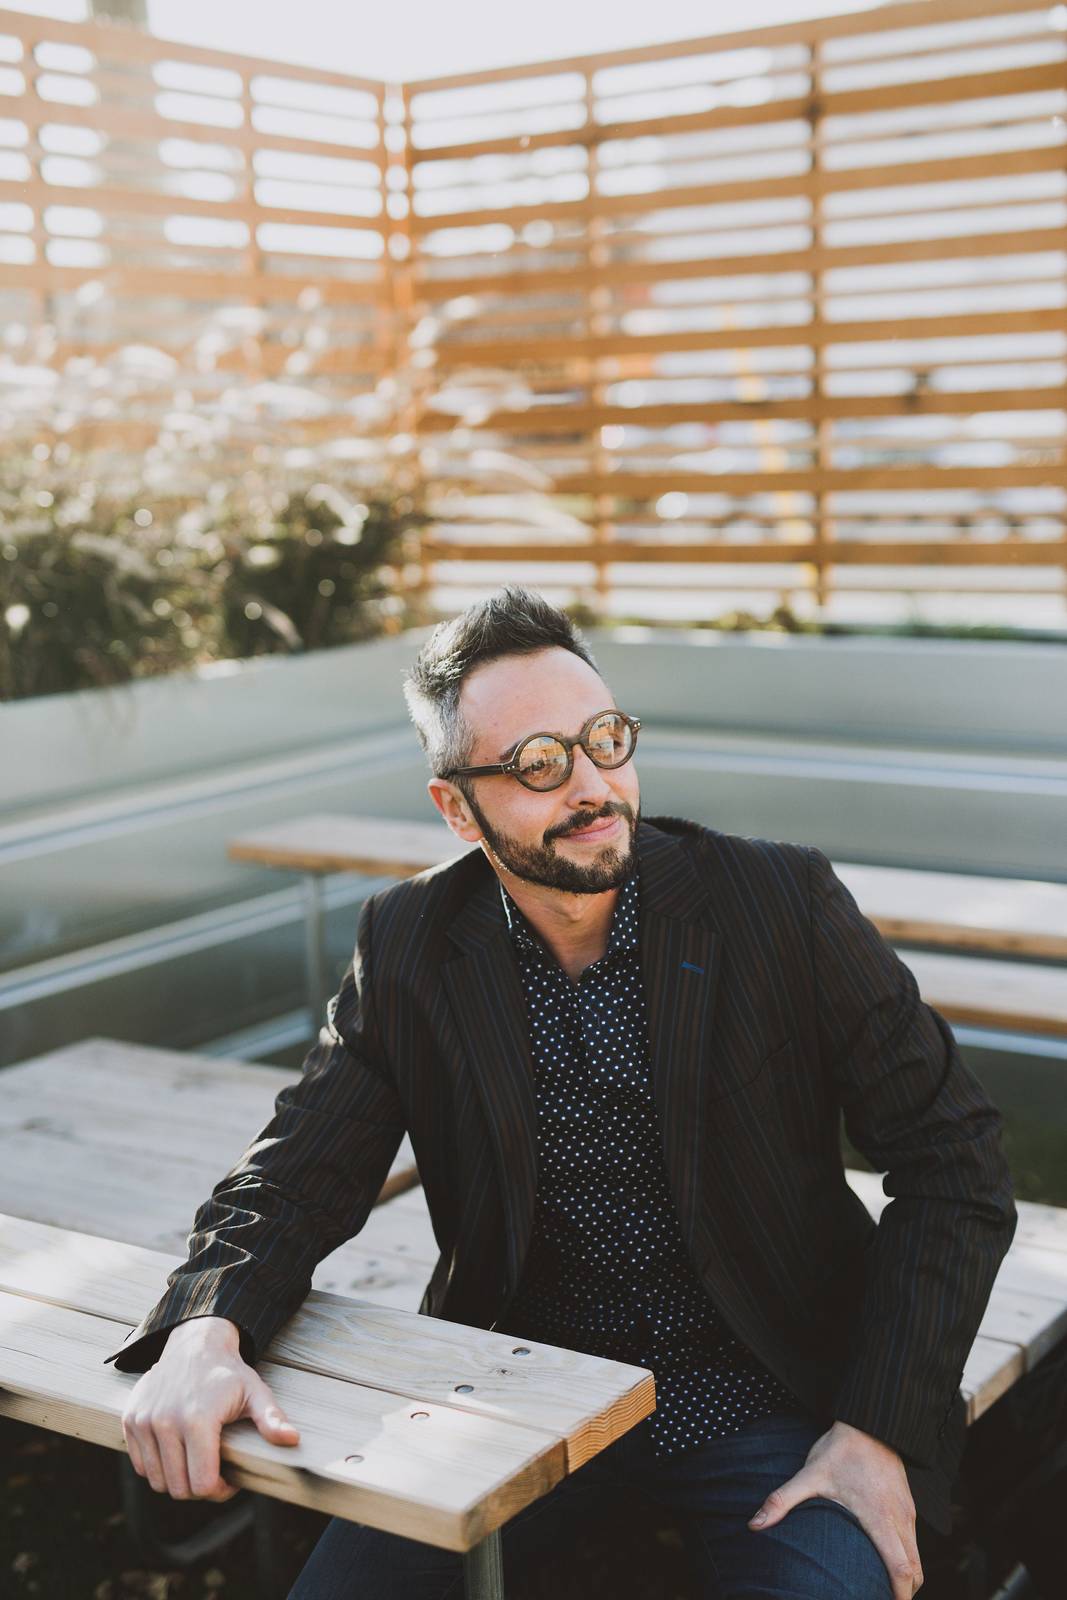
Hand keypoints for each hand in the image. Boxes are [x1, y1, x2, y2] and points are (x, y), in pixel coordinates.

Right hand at [121, 1316, 299, 1501]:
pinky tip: (177, 1451)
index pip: (202, 1485)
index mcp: (197, 1420)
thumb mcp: (255, 1392)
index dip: (220, 1491)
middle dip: (200, 1488)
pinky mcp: (130, 1420)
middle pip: (179, 1489)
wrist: (194, 1343)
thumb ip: (271, 1419)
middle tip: (215, 1472)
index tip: (230, 1479)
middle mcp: (165, 1422)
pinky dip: (158, 1468)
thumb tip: (293, 1439)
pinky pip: (141, 1466)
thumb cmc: (228, 1373)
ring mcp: (144, 1421)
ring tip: (196, 1461)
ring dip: (177, 1480)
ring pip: (157, 1482)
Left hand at [747, 1419, 922, 1598]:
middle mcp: (900, 1518)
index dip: (898, 1595)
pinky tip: (885, 1559)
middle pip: (916, 1570)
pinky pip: (913, 1540)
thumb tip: (755, 1524)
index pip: (902, 1569)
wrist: (869, 1421)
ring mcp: (908, 1511)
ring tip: (882, 1587)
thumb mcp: (809, 1473)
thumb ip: (782, 1500)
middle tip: (881, 1599)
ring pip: (917, 1556)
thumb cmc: (840, 1448)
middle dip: (904, 1593)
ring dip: (906, 1576)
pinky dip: (907, 1558)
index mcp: (880, 1518)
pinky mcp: (908, 1504)